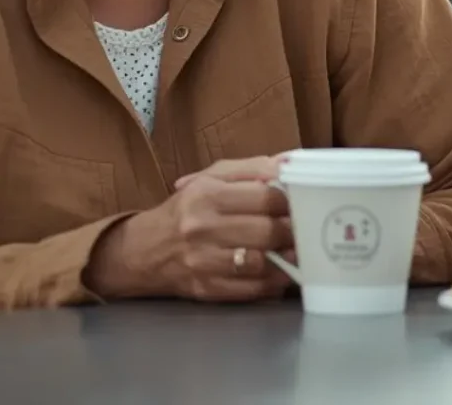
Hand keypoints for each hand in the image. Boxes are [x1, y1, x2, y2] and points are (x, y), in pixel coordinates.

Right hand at [87, 156, 294, 302]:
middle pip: (266, 230)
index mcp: (207, 194)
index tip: (303, 201)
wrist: (143, 250)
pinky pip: (250, 289)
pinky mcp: (206, 289)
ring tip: (299, 249)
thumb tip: (289, 162)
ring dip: (287, 257)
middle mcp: (202, 228)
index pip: (265, 197)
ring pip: (260, 262)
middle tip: (308, 227)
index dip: (291, 200)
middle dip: (294, 230)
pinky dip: (273, 282)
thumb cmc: (187, 207)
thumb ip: (252, 168)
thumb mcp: (212, 176)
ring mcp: (203, 262)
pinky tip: (282, 271)